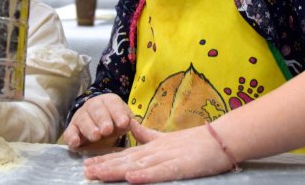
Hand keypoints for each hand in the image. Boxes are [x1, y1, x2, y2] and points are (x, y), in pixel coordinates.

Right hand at [62, 93, 132, 150]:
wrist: (100, 128)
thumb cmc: (115, 123)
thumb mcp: (124, 120)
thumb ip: (129, 121)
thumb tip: (133, 123)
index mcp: (108, 101)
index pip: (113, 104)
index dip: (118, 113)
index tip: (124, 123)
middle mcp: (93, 106)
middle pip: (96, 109)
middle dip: (102, 119)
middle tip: (107, 130)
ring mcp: (81, 117)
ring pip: (83, 120)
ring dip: (89, 128)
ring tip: (96, 136)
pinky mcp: (72, 129)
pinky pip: (69, 132)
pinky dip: (71, 137)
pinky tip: (76, 143)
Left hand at [83, 121, 234, 183]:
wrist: (219, 139)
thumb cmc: (195, 142)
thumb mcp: (166, 138)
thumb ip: (147, 135)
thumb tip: (132, 127)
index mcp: (152, 147)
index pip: (124, 155)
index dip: (106, 160)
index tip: (87, 164)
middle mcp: (155, 152)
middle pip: (125, 160)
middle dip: (104, 166)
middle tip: (85, 171)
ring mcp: (165, 159)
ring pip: (136, 166)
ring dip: (116, 170)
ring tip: (98, 174)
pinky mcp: (178, 167)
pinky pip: (158, 172)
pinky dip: (144, 175)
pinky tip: (130, 177)